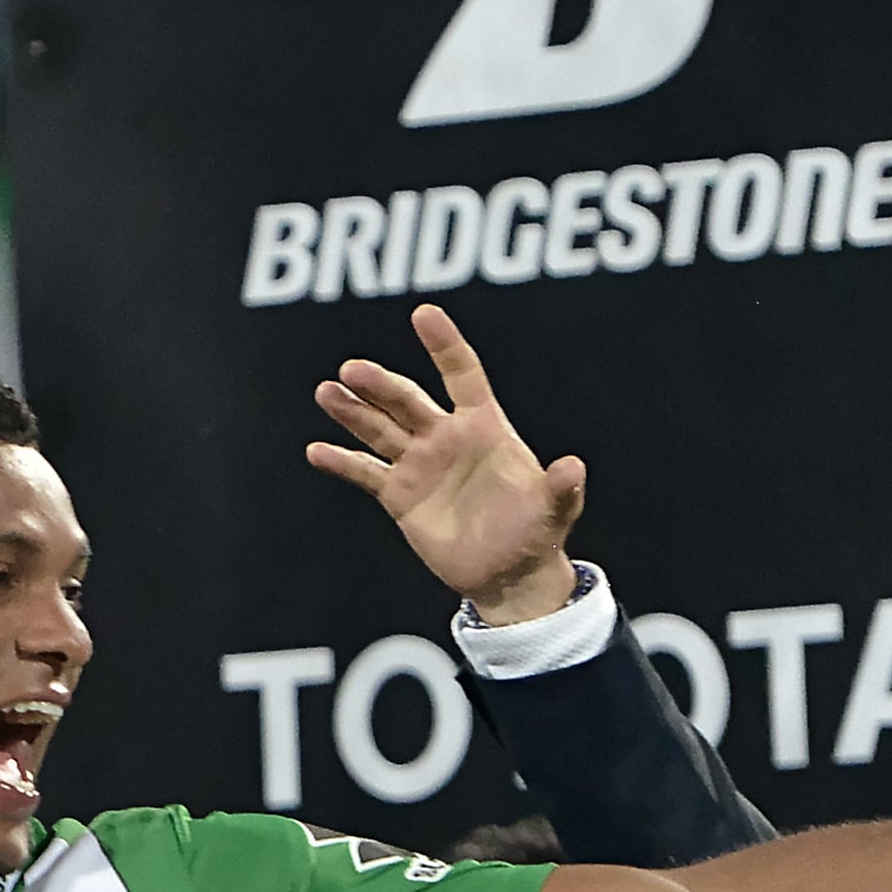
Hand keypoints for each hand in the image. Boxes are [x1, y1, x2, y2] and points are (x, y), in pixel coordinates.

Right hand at [305, 303, 584, 623]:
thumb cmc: (537, 534)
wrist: (508, 576)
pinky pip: (364, 472)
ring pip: (379, 427)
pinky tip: (317, 450)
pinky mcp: (398, 495)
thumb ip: (561, 489)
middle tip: (352, 371)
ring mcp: (418, 464)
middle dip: (380, 385)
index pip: (462, 375)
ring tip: (327, 392)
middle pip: (407, 400)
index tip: (424, 315)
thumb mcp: (555, 511)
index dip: (444, 345)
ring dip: (352, 410)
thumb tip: (574, 467)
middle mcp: (446, 437)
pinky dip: (341, 461)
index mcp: (484, 428)